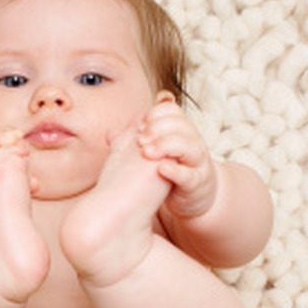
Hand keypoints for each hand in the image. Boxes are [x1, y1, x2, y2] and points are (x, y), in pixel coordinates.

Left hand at [137, 92, 217, 217]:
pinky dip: (176, 171)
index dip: (155, 115)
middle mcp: (192, 142)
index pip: (172, 111)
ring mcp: (196, 162)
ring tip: (147, 152)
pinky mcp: (196, 183)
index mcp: (181, 131)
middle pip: (181, 124)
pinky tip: (161, 169)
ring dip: (166, 146)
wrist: (193, 196)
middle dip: (158, 128)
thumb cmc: (170, 170)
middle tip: (139, 139)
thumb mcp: (154, 153)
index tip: (139, 126)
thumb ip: (134, 142)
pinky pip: (190, 175)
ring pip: (189, 146)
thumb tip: (111, 133)